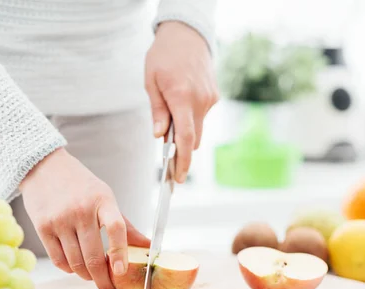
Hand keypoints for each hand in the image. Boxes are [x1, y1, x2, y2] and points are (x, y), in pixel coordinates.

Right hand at [19, 148, 150, 288]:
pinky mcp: (42, 227)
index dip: (120, 252)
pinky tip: (76, 268)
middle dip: (104, 281)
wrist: (44, 167)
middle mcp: (80, 210)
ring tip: (94, 277)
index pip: (116, 227)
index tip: (121, 272)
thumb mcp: (105, 197)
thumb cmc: (80, 185)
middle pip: (93, 256)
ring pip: (75, 263)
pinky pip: (59, 260)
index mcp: (102, 200)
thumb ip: (125, 225)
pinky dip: (69, 270)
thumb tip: (149, 248)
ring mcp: (59, 219)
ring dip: (87, 276)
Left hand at [145, 21, 219, 182]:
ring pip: (198, 129)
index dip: (183, 161)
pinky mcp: (213, 96)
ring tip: (170, 129)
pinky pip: (201, 116)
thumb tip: (159, 136)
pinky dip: (191, 120)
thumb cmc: (164, 56)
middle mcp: (200, 100)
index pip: (186, 138)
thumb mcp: (151, 82)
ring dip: (186, 134)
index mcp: (181, 97)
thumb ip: (157, 111)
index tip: (178, 178)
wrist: (188, 34)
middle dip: (182, 153)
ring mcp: (210, 99)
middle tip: (169, 167)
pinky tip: (180, 108)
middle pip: (194, 139)